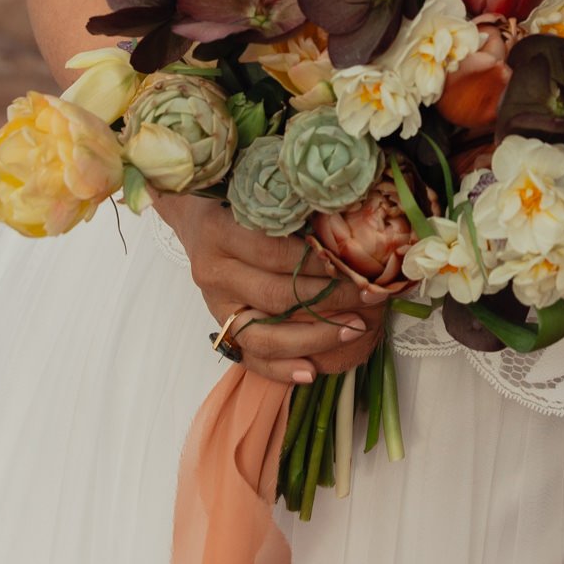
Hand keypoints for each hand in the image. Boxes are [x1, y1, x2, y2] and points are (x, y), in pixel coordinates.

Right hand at [154, 193, 387, 387]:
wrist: (195, 218)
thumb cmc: (237, 200)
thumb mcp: (258, 193)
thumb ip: (292, 207)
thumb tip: (350, 222)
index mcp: (221, 232)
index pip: (275, 253)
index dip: (319, 263)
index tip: (358, 266)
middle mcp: (214, 272)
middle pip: (275, 296)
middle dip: (328, 300)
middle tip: (368, 298)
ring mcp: (215, 305)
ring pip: (263, 336)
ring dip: (313, 338)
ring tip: (352, 330)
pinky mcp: (220, 329)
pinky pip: (251, 358)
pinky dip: (281, 369)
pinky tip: (312, 371)